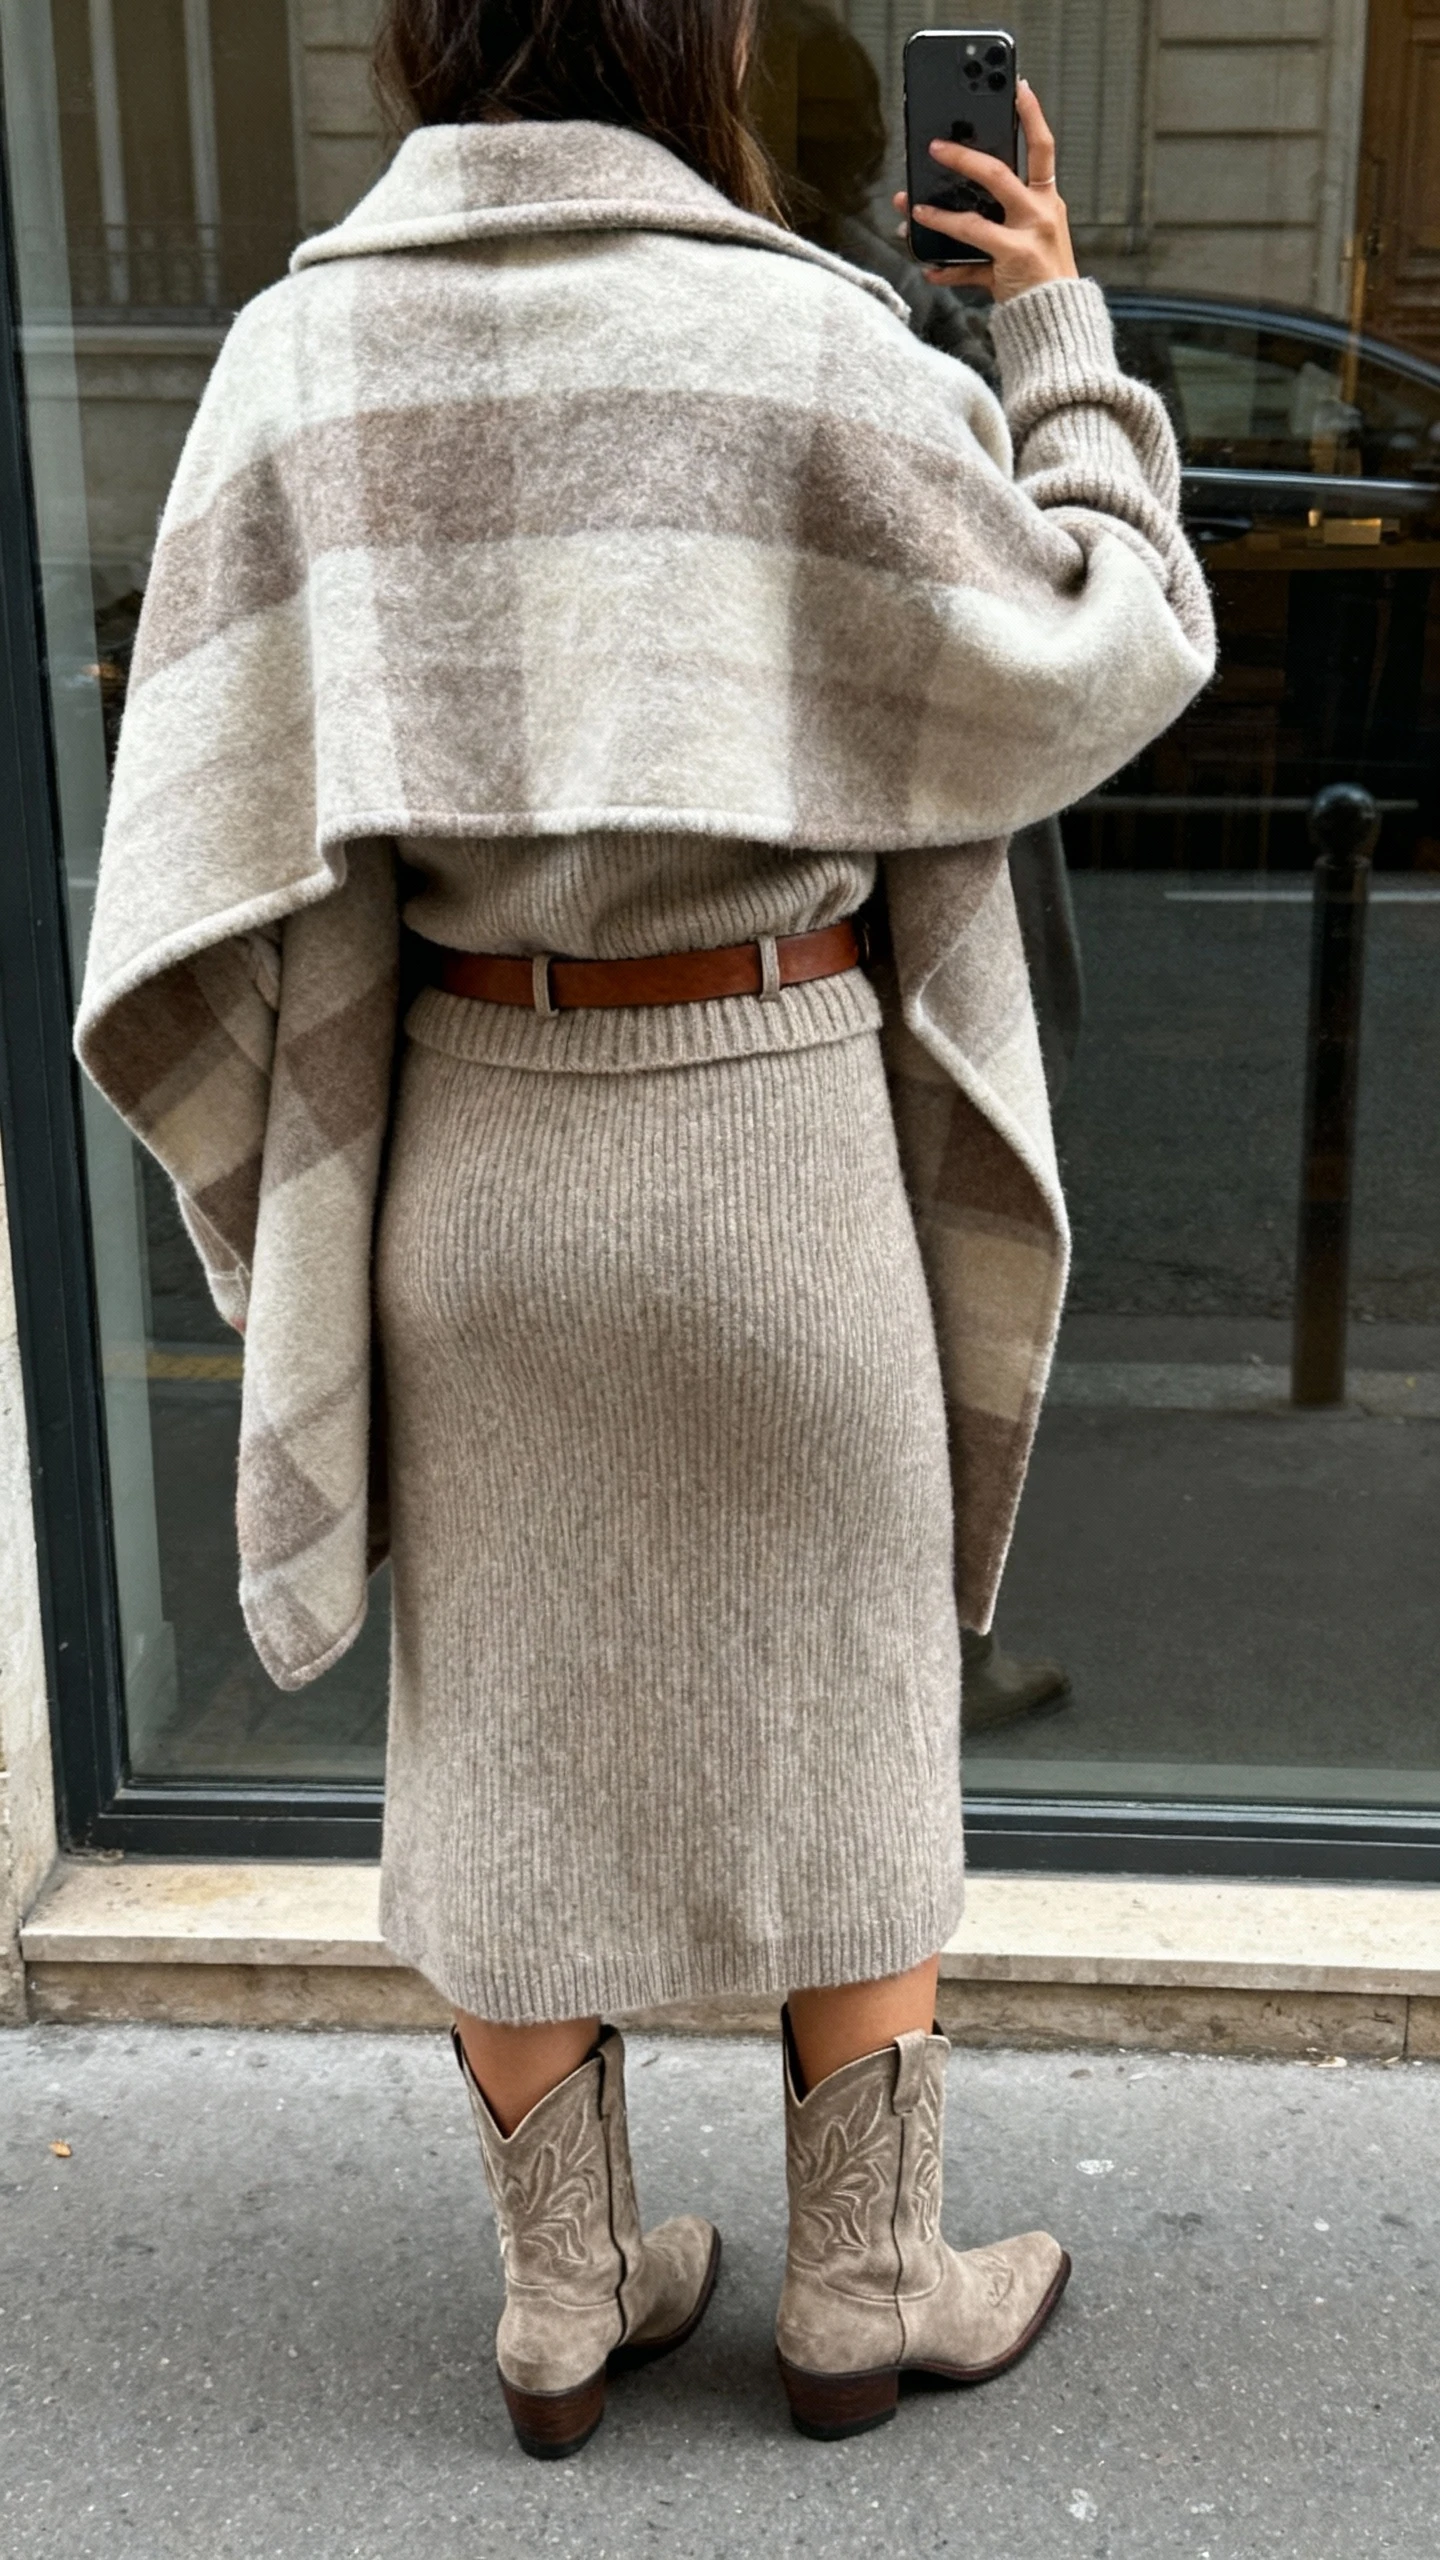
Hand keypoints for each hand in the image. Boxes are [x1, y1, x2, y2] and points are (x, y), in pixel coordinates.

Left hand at [894, 78, 1077, 302]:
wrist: (1059, 323)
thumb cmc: (1041, 276)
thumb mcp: (1033, 236)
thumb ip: (1003, 216)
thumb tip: (956, 200)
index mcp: (1046, 200)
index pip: (1042, 148)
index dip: (1031, 115)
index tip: (1017, 87)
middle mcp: (1039, 215)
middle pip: (997, 173)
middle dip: (961, 157)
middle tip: (934, 147)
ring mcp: (1026, 241)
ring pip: (972, 221)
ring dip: (937, 216)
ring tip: (911, 209)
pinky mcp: (1010, 269)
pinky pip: (967, 266)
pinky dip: (944, 268)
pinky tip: (927, 265)